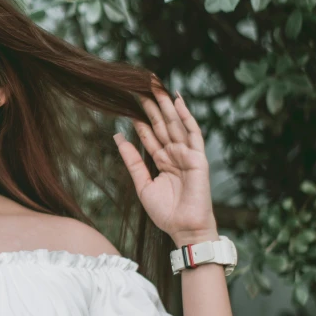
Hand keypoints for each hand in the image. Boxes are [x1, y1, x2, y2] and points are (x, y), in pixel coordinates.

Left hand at [113, 78, 217, 246]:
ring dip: (165, 106)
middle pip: (161, 125)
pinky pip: (193, 133)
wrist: (184, 229)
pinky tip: (177, 101)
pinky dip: (186, 117)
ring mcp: (187, 154)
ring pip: (175, 124)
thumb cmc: (165, 212)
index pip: (149, 134)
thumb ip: (132, 160)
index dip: (140, 117)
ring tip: (155, 87)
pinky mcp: (198, 158)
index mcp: (161, 161)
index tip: (128, 101)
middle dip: (152, 106)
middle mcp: (174, 154)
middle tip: (141, 85)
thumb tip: (117, 136)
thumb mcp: (142, 183)